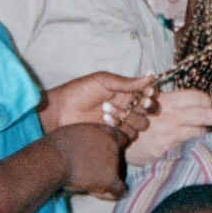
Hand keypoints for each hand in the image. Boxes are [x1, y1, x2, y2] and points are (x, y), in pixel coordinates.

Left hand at [40, 72, 154, 135]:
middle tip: (134, 103)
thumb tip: (151, 76)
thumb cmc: (79, 91)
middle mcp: (127, 108)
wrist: (60, 111)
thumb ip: (126, 82)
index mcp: (126, 92)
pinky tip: (104, 121)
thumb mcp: (103, 81)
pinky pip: (128, 136)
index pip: (148, 95)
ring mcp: (121, 123)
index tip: (147, 94)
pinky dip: (119, 127)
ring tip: (106, 110)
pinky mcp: (114, 136)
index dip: (151, 95)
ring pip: (141, 125)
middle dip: (143, 108)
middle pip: (150, 112)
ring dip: (128, 117)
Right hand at [46, 123, 129, 199]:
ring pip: (117, 174)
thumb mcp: (74, 134)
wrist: (52, 160)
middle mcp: (112, 143)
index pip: (120, 138)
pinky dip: (111, 195)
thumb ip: (87, 139)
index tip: (102, 156)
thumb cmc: (54, 147)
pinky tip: (96, 193)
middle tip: (89, 172)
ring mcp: (113, 161)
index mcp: (104, 130)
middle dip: (107, 165)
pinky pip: (119, 190)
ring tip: (84, 182)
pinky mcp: (110, 178)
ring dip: (104, 179)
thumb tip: (84, 148)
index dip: (113, 149)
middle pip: (119, 157)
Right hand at [123, 88, 211, 164]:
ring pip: (201, 129)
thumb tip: (189, 96)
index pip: (199, 96)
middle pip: (206, 112)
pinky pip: (190, 143)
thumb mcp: (147, 103)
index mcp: (166, 100)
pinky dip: (197, 142)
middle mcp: (169, 114)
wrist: (116, 141)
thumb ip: (167, 99)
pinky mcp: (166, 147)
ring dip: (208, 130)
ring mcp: (169, 132)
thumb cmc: (135, 121)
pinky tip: (198, 143)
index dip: (210, 101)